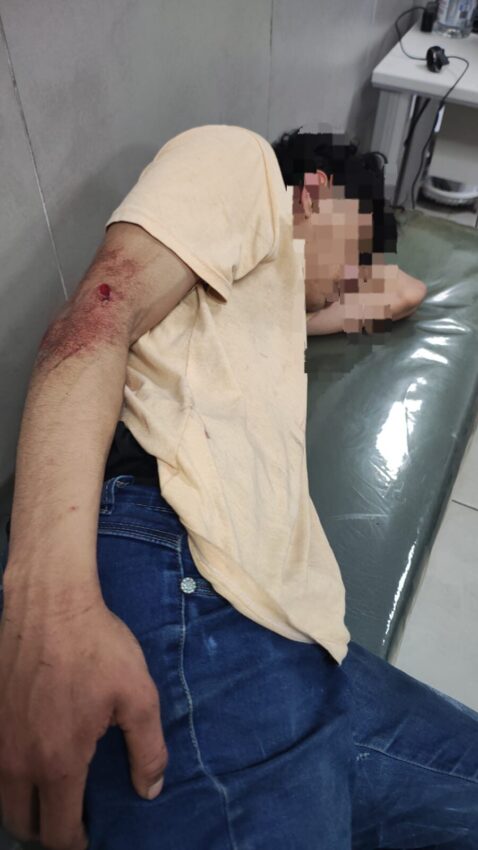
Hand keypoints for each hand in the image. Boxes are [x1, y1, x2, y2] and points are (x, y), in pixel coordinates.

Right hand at [0, 578, 167, 849]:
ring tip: (50, 788)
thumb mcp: (138, 695)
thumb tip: (149, 790)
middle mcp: (17, 761)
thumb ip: (147, 749)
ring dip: (24, 802)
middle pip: (21, 823)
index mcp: (58, 763)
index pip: (58, 832)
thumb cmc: (96, 647)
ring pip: (2, 795)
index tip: (89, 834)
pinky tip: (32, 752)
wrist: (49, 603)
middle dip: (46, 829)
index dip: (76, 843)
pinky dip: (10, 771)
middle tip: (69, 814)